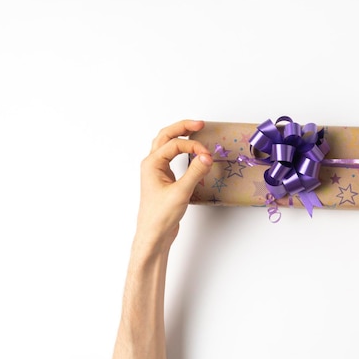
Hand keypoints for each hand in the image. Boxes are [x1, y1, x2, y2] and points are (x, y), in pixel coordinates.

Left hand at [134, 119, 212, 252]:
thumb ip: (194, 172)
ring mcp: (157, 171)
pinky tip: (190, 151)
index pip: (175, 145)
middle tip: (200, 124)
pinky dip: (181, 149)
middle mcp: (152, 164)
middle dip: (183, 128)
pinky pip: (171, 156)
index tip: (207, 155)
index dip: (193, 146)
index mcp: (152, 164)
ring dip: (179, 136)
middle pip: (166, 136)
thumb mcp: (180, 192)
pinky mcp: (164, 178)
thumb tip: (206, 157)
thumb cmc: (160, 216)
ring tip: (194, 130)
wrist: (153, 234)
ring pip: (166, 145)